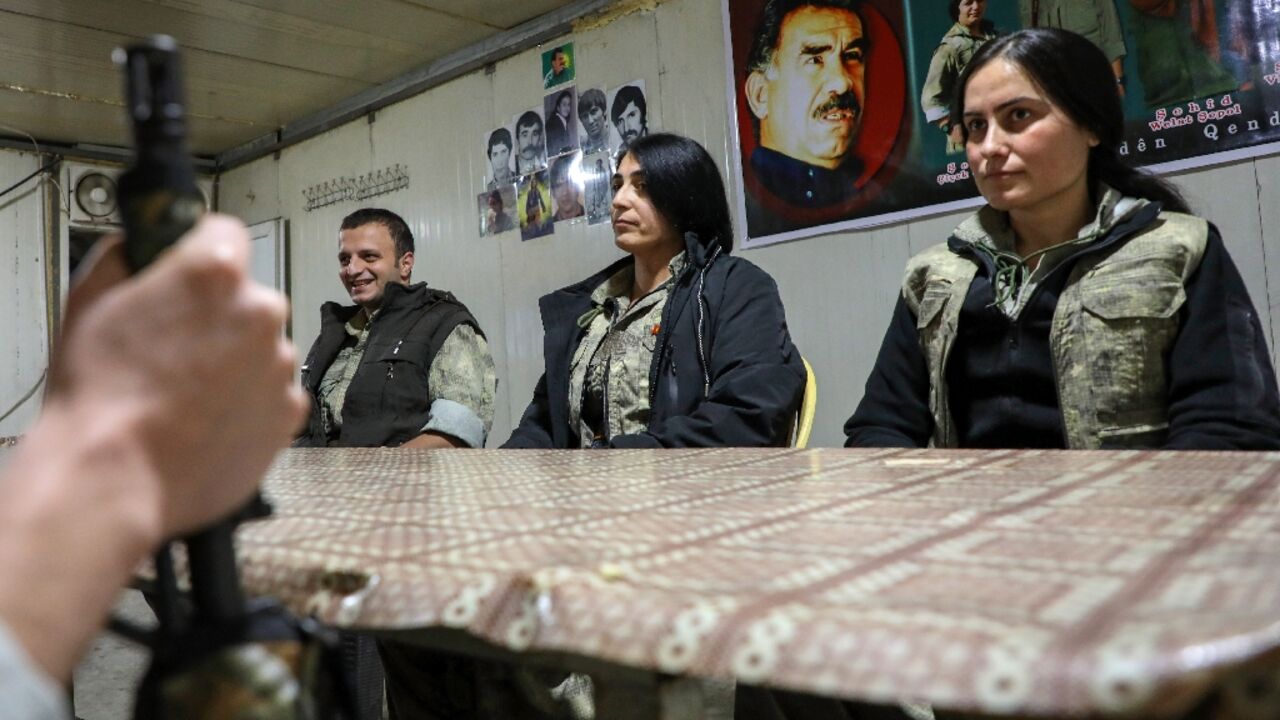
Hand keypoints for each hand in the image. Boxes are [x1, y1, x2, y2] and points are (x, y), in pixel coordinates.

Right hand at [49, 214, 307, 536]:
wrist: (116, 476)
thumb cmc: (99, 395)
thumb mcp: (90, 298)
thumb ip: (128, 254)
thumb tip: (143, 242)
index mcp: (214, 273)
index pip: (224, 232)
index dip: (198, 250)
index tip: (187, 269)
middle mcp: (261, 312)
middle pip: (247, 297)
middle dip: (218, 315)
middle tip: (175, 348)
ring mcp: (280, 364)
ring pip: (261, 348)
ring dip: (234, 361)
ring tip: (185, 393)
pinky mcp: (291, 411)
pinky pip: (273, 392)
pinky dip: (249, 402)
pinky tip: (207, 418)